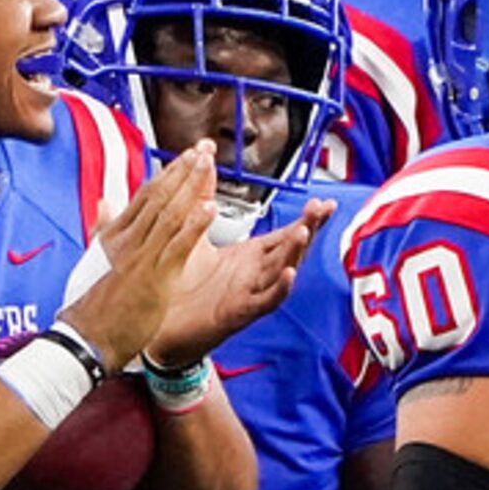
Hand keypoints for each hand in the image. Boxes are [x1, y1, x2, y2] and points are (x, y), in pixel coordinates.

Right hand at [54, 144, 216, 370]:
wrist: (84, 339)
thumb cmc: (92, 307)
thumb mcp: (95, 260)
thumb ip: (103, 229)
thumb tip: (104, 203)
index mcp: (116, 235)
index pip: (146, 195)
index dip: (169, 173)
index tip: (187, 155)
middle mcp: (128, 239)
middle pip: (159, 195)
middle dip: (183, 169)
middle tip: (204, 148)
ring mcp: (141, 256)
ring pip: (169, 212)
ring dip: (191, 185)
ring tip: (208, 163)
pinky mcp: (153, 277)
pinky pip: (177, 245)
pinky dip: (194, 225)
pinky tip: (210, 208)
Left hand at [144, 199, 332, 368]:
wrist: (164, 329)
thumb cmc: (182, 287)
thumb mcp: (195, 235)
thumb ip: (203, 198)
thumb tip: (205, 160)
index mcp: (250, 258)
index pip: (285, 234)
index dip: (307, 218)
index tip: (324, 201)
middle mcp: (256, 274)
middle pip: (290, 249)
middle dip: (309, 227)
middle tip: (323, 207)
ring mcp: (251, 293)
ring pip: (281, 271)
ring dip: (295, 252)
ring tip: (304, 231)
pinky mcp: (240, 313)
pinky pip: (265, 301)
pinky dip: (279, 290)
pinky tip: (289, 275)